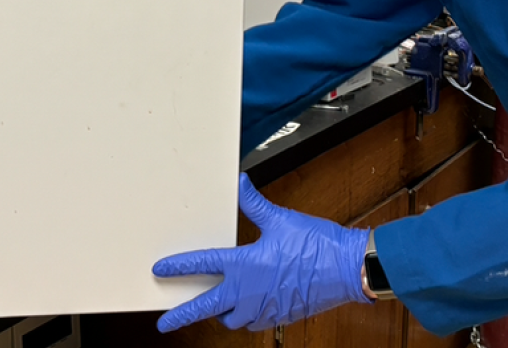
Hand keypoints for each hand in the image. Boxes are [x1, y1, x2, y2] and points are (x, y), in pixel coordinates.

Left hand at [152, 173, 371, 331]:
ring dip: (219, 314)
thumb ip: (254, 204)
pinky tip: (246, 308)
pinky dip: (244, 317)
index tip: (161, 269)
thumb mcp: (281, 219)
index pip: (202, 265)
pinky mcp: (279, 315)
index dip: (178, 267)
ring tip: (212, 308)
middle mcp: (249, 292)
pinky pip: (253, 322)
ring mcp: (264, 308)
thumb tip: (241, 184)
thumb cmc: (316, 246)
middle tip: (164, 323)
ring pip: (230, 319)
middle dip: (182, 316)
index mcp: (245, 266)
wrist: (347, 269)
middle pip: (205, 307)